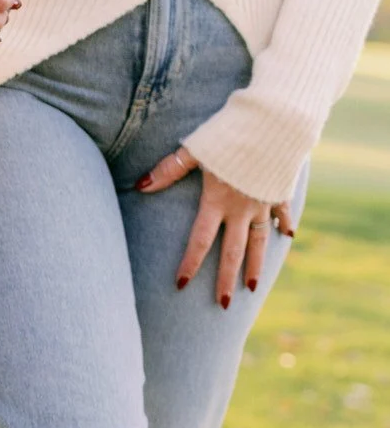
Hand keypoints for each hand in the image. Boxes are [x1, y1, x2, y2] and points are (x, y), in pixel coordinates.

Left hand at [137, 146, 296, 306]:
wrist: (276, 122)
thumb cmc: (231, 133)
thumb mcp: (195, 149)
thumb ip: (169, 169)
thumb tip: (141, 186)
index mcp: (217, 201)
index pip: (200, 241)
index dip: (190, 263)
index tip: (181, 285)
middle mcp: (241, 208)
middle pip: (231, 252)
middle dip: (225, 280)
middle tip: (221, 304)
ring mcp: (263, 202)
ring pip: (259, 241)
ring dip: (255, 265)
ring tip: (252, 287)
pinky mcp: (280, 190)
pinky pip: (283, 212)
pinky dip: (284, 223)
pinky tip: (287, 235)